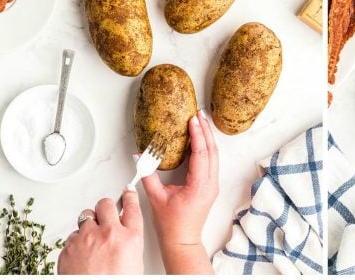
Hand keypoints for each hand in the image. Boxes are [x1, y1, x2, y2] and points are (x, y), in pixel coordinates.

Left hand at [57, 190, 143, 273]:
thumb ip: (130, 241)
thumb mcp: (134, 261)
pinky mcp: (68, 247)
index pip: (132, 206)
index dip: (129, 196)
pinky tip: (82, 253)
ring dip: (89, 225)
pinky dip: (77, 242)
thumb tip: (126, 231)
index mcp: (130, 237)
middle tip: (106, 214)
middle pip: (105, 204)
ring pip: (85, 217)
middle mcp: (108, 234)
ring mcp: (86, 239)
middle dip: (105, 208)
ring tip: (92, 238)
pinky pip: (72, 236)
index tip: (127, 193)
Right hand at [141, 112, 218, 247]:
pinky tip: (201, 140)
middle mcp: (210, 183)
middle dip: (206, 130)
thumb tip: (139, 157)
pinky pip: (212, 162)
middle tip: (199, 114)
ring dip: (208, 138)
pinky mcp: (210, 186)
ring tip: (201, 122)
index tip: (193, 120)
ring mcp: (213, 185)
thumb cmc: (171, 223)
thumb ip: (148, 176)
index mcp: (200, 185)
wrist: (183, 240)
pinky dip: (207, 148)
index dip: (198, 134)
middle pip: (212, 151)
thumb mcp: (156, 198)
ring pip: (215, 156)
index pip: (201, 154)